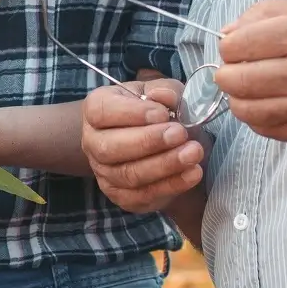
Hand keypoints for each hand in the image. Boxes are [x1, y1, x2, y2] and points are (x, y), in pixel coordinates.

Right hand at [81, 81, 204, 212]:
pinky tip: (192, 173)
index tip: (163, 114)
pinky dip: (171, 185)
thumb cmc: (157, 111)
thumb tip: (163, 97)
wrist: (163, 144)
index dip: (131, 114)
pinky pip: (142, 196)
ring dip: (164, 165)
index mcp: (96, 108)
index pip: (101, 112)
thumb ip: (166, 91)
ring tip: (193, 153)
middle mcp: (92, 141)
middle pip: (110, 147)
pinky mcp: (120, 196)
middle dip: (149, 141)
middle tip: (180, 134)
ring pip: (128, 175)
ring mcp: (103, 172)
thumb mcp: (164, 93)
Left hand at [215, 0, 286, 140]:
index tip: (237, 43)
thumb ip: (268, 11)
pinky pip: (267, 131)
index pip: (237, 45)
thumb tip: (229, 31)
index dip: (228, 43)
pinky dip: (256, 119)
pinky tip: (265, 104)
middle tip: (237, 65)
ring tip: (248, 86)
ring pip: (245, 110)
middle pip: (235, 80)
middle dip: (227, 70)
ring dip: (237, 97)